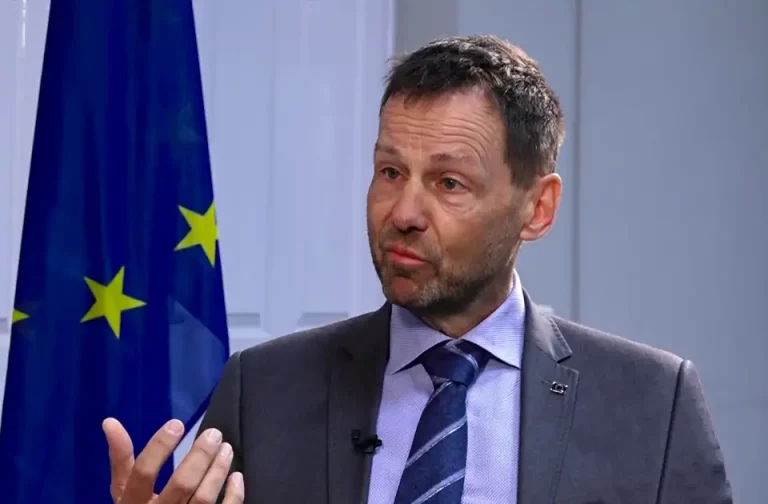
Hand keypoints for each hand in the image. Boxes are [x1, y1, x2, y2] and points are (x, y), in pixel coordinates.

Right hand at [103, 417, 243, 502]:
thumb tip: (110, 422)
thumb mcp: (124, 490)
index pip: (143, 473)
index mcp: (132, 503)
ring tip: (226, 448)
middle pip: (181, 484)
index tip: (177, 424)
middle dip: (200, 456)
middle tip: (214, 434)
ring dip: (218, 470)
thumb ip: (121, 459)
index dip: (159, 447)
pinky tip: (236, 476)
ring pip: (203, 498)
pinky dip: (233, 494)